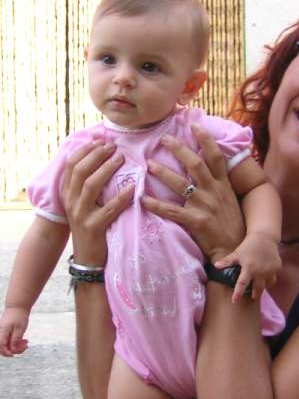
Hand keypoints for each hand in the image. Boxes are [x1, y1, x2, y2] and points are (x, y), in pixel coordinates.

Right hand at [0, 307, 28, 356]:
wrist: (18, 306)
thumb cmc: (19, 316)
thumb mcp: (20, 328)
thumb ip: (16, 339)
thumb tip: (13, 349)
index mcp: (3, 331)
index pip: (2, 346)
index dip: (7, 352)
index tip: (14, 355)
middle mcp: (0, 332)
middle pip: (4, 347)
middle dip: (15, 349)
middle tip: (26, 346)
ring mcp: (2, 332)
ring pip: (7, 344)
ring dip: (17, 346)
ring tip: (26, 343)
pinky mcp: (5, 332)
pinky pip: (9, 340)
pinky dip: (16, 342)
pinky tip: (24, 340)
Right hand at [61, 140, 133, 264]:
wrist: (87, 257)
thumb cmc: (90, 225)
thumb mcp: (83, 203)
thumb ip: (87, 183)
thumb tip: (101, 157)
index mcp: (67, 192)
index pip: (71, 164)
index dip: (86, 149)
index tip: (101, 140)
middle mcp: (71, 201)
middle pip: (80, 170)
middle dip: (97, 155)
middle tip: (113, 147)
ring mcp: (81, 214)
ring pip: (91, 185)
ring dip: (107, 169)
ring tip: (121, 159)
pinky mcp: (94, 227)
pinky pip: (109, 208)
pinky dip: (122, 196)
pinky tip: (132, 187)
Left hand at [141, 124, 244, 262]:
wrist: (236, 249)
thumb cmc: (232, 224)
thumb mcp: (231, 199)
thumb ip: (220, 183)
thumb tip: (209, 167)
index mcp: (223, 185)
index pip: (216, 156)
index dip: (205, 138)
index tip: (194, 124)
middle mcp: (214, 191)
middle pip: (195, 164)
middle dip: (179, 149)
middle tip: (164, 139)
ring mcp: (205, 206)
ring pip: (181, 184)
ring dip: (164, 172)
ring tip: (149, 164)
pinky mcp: (196, 222)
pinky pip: (172, 211)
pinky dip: (157, 205)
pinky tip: (143, 200)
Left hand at [215, 233, 281, 301]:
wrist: (264, 237)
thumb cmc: (248, 246)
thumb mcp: (237, 253)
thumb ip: (227, 261)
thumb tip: (215, 266)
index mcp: (249, 268)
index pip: (242, 284)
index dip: (238, 294)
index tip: (234, 301)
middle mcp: (260, 271)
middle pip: (258, 289)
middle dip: (255, 294)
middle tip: (252, 296)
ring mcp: (270, 270)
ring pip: (268, 284)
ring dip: (263, 286)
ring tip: (260, 286)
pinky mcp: (277, 267)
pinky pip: (273, 277)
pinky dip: (269, 278)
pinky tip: (266, 276)